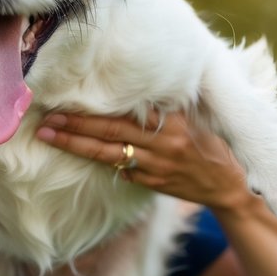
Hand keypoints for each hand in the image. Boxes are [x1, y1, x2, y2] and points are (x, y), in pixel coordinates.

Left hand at [36, 109, 253, 213]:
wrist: (229, 186)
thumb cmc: (211, 143)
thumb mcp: (196, 116)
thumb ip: (166, 105)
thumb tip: (131, 90)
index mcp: (174, 119)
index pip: (128, 109)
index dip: (97, 105)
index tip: (70, 96)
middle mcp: (164, 142)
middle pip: (110, 131)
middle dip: (75, 124)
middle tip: (46, 117)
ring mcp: (156, 165)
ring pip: (107, 153)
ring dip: (75, 144)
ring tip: (48, 134)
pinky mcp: (152, 183)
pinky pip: (120, 170)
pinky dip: (99, 161)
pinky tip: (74, 152)